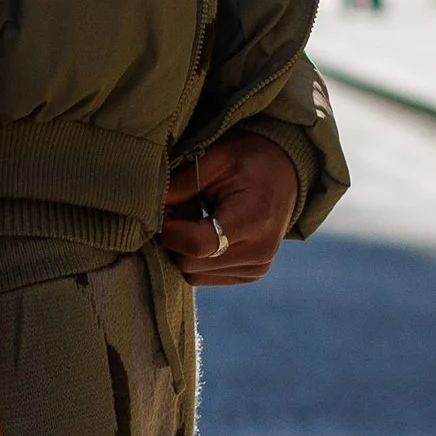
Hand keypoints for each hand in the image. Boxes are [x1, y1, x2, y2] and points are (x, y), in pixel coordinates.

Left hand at [163, 130, 297, 287]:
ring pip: (194, 274)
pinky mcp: (251, 274)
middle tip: (173, 213)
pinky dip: (196, 258)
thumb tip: (149, 207)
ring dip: (183, 251)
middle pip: (191, 263)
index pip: (198, 245)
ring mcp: (256, 268)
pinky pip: (206, 277)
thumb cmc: (250, 161)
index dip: (170, 232)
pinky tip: (203, 233)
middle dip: (173, 241)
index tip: (160, 213)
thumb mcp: (217, 159)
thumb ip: (182, 184)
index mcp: (252, 220)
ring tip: (191, 221)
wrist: (287, 174)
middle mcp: (258, 252)